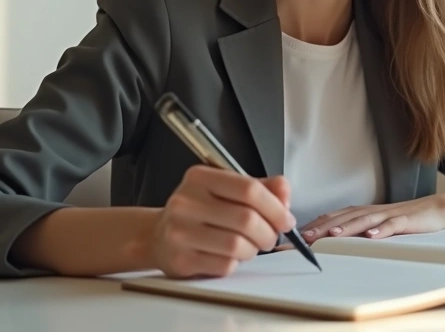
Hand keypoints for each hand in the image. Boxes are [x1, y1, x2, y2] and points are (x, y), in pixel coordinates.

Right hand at [149, 166, 295, 278]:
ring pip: (238, 245)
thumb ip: (260, 187)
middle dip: (269, 232)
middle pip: (247, 219)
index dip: (275, 207)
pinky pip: (225, 265)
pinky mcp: (180, 260)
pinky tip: (229, 256)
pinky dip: (235, 263)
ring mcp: (180, 232)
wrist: (157, 236)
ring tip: (249, 246)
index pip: (249, 189)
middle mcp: (186, 202)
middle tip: (271, 237)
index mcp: (200, 178)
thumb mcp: (226, 190)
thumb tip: (284, 192)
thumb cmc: (199, 212)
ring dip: (253, 250)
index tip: (286, 219)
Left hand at [300, 195, 444, 242]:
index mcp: (366, 212)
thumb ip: (361, 229)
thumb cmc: (408, 219)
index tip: (300, 235)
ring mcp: (390, 215)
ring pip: (365, 220)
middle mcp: (374, 211)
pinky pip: (392, 225)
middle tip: (305, 237)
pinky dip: (381, 230)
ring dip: (347, 227)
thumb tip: (336, 238)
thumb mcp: (380, 224)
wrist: (438, 209)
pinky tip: (371, 237)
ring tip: (332, 235)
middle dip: (324, 227)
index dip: (318, 224)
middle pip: (345, 217)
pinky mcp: (406, 220)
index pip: (337, 216)